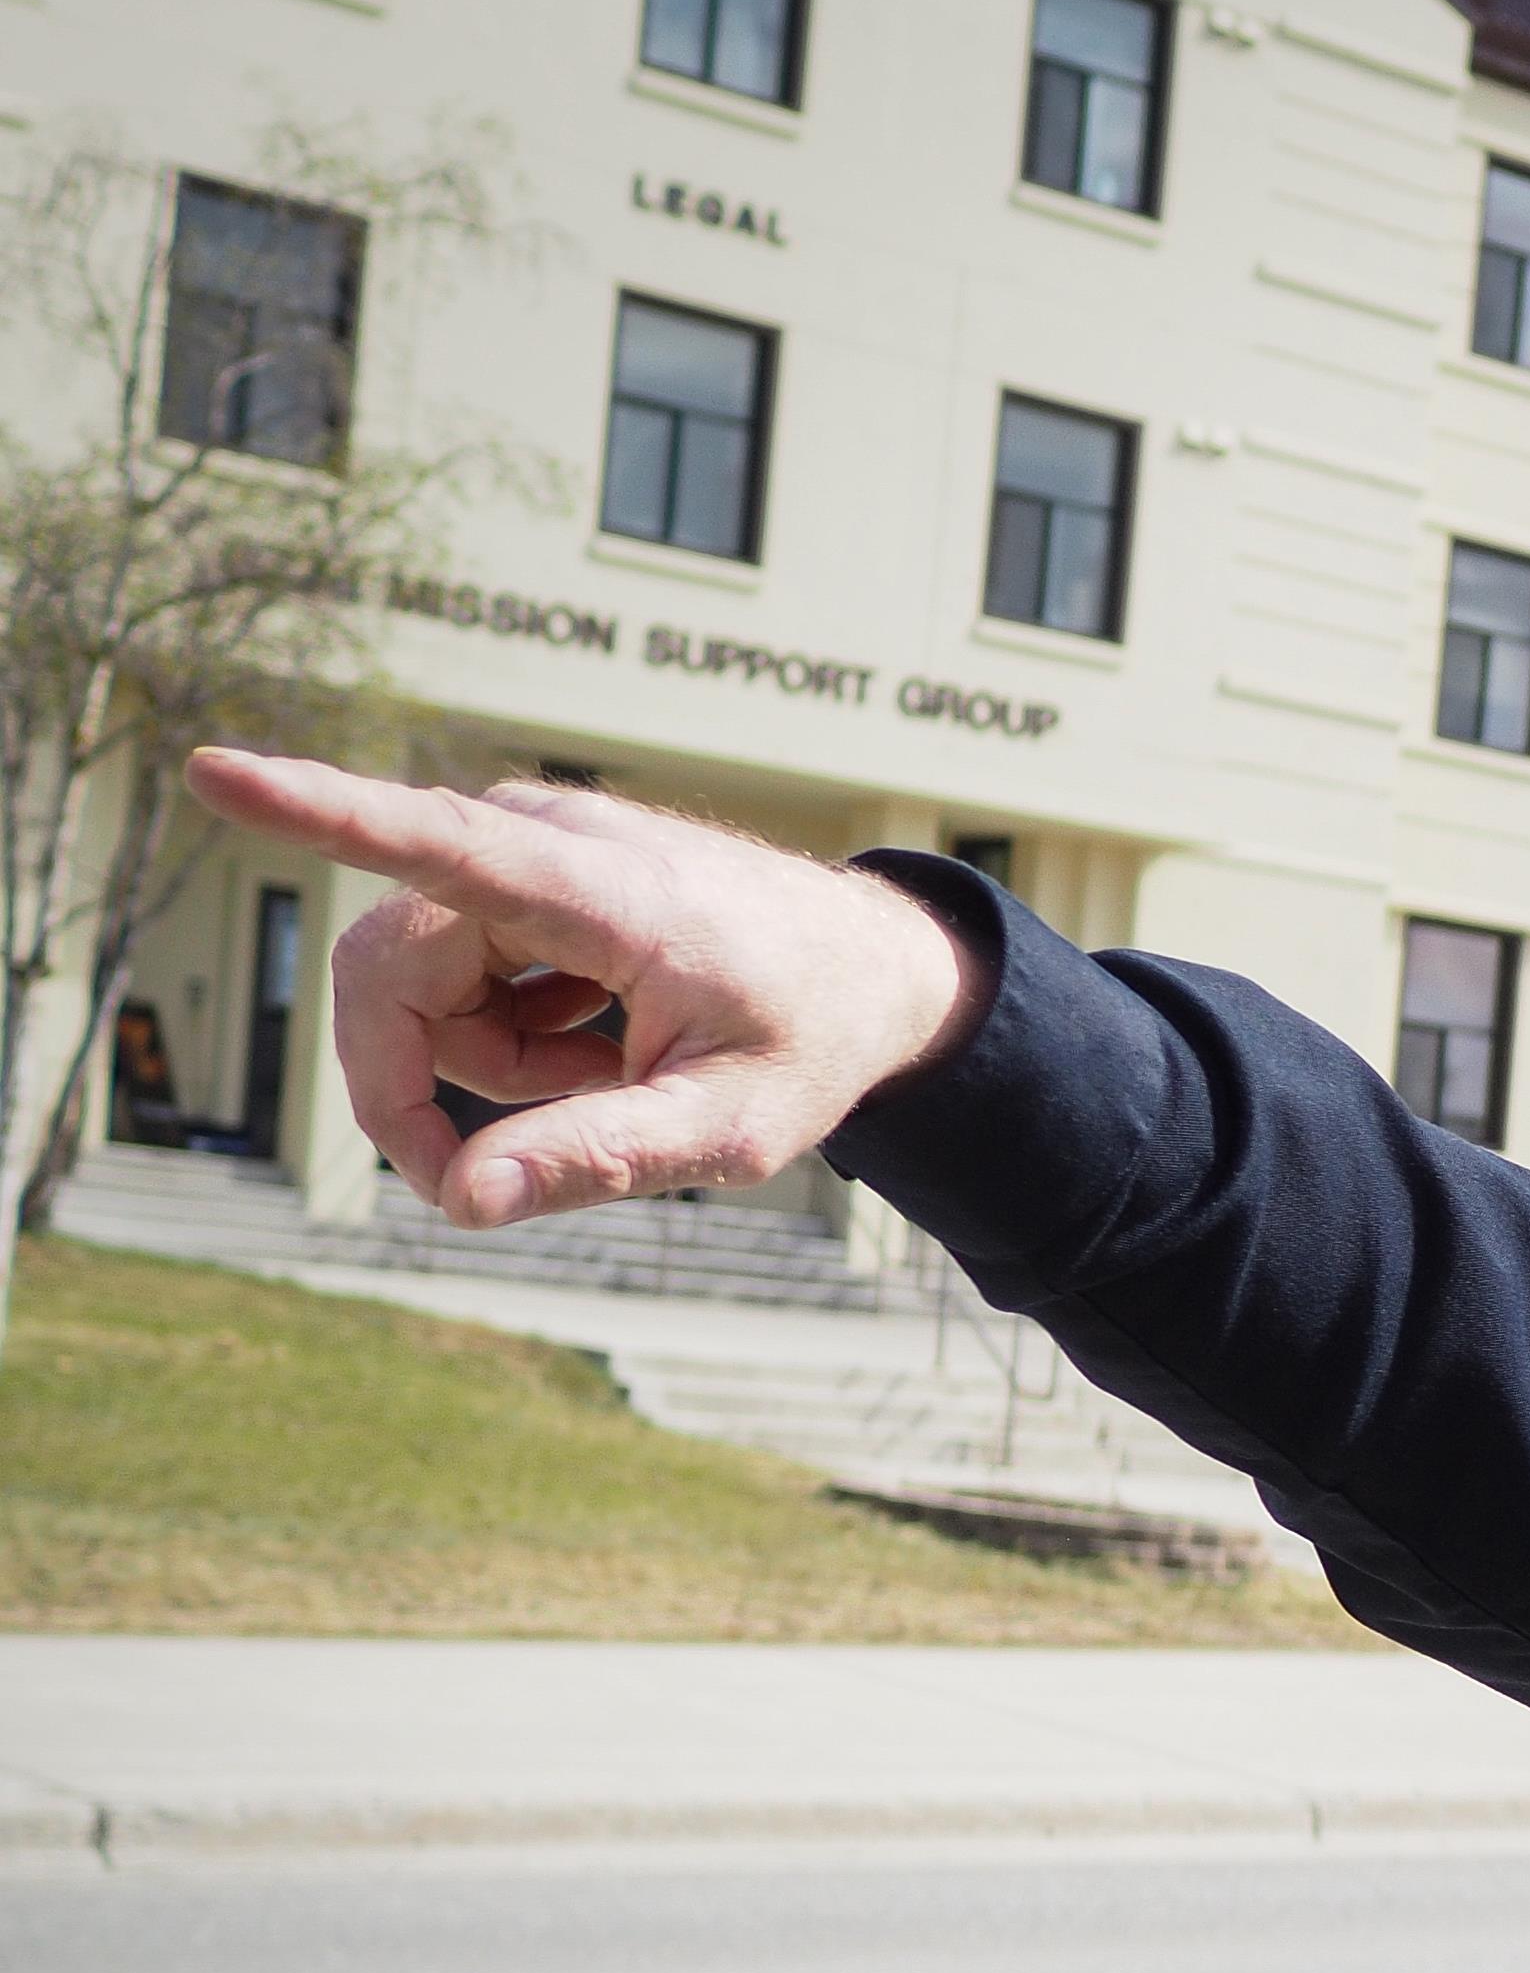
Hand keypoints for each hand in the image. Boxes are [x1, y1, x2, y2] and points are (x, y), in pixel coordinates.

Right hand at [181, 752, 986, 1227]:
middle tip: (499, 1171)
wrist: (872, 970)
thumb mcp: (733, 1127)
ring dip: (489, 1060)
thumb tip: (466, 1201)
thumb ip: (603, 1157)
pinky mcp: (517, 861)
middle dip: (421, 1084)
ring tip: (610, 1069)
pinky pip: (449, 971)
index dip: (316, 813)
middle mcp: (546, 839)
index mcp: (601, 889)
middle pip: (384, 975)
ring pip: (414, 984)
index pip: (436, 841)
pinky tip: (599, 1034)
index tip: (214, 771)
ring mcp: (526, 842)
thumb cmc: (813, 1038)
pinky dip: (507, 1031)